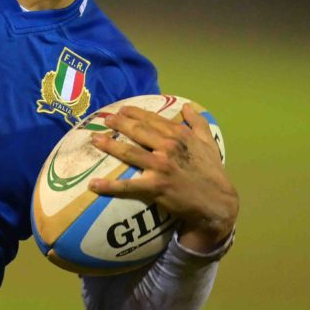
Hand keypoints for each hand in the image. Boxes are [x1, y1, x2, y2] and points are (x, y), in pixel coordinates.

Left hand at [89, 104, 238, 251]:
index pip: (152, 119)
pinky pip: (128, 185)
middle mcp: (168, 146)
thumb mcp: (209, 143)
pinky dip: (109, 186)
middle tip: (104, 120)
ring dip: (109, 145)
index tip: (121, 110)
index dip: (135, 113)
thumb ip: (198, 123)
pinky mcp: (156, 186)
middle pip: (137, 131)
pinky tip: (93, 185)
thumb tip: (187, 107)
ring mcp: (161, 166)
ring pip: (129, 152)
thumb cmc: (212, 173)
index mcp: (180, 135)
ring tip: (95, 140)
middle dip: (118, 123)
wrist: (217, 203)